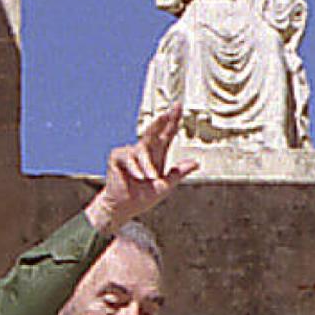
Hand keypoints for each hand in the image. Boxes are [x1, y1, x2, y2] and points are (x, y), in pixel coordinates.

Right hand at [84, 106, 198, 232]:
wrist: (124, 207)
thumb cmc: (143, 197)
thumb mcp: (166, 186)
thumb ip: (179, 173)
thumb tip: (196, 163)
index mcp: (157, 155)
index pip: (167, 134)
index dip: (172, 121)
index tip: (178, 107)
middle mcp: (144, 150)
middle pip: (154, 131)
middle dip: (161, 121)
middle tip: (168, 112)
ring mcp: (130, 152)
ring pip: (142, 150)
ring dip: (147, 166)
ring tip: (150, 178)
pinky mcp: (118, 157)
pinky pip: (129, 157)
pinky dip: (135, 168)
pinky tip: (137, 176)